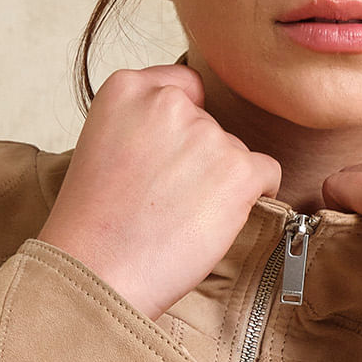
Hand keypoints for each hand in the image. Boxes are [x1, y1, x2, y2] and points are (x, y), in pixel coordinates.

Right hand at [38, 65, 281, 319]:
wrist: (97, 273)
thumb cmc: (95, 225)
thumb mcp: (103, 146)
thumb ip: (144, 123)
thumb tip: (192, 127)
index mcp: (127, 88)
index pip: (183, 89)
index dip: (179, 129)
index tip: (163, 162)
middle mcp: (169, 103)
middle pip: (209, 125)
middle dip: (198, 160)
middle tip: (164, 202)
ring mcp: (207, 135)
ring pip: (234, 153)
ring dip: (219, 184)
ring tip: (178, 219)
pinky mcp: (238, 171)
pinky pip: (266, 173)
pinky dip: (252, 197)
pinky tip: (216, 221)